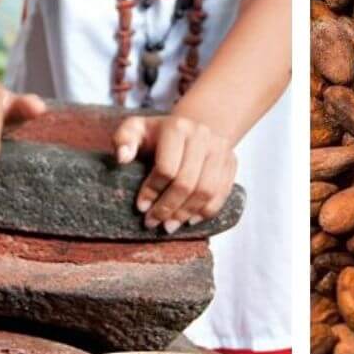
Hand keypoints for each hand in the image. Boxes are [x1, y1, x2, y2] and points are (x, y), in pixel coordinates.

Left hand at [111, 114, 238, 232]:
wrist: (190, 128)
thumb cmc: (156, 134)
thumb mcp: (135, 129)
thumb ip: (123, 139)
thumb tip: (122, 158)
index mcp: (178, 127)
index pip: (166, 167)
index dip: (152, 191)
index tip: (141, 207)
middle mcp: (203, 135)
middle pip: (187, 182)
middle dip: (168, 207)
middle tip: (153, 222)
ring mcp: (221, 149)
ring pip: (206, 191)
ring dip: (186, 213)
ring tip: (169, 226)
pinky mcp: (231, 162)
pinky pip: (222, 193)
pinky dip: (206, 211)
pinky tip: (190, 220)